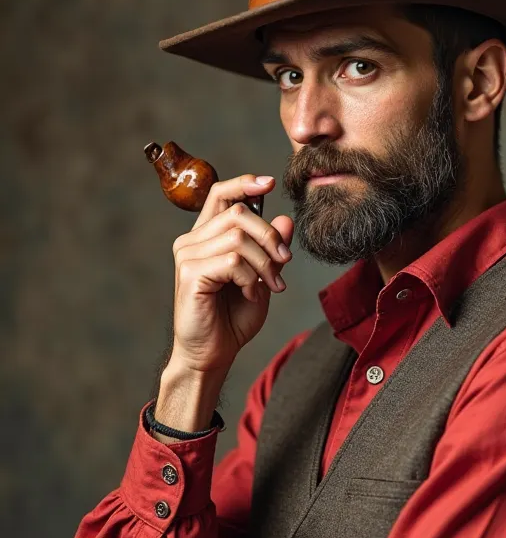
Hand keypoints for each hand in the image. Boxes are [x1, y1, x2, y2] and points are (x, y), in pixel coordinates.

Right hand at [170, 175, 293, 373]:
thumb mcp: (262, 278)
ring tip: (271, 285)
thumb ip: (271, 249)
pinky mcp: (190, 274)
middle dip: (270, 236)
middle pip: (238, 213)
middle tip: (285, 263)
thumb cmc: (233, 318)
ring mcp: (188, 256)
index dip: (244, 183)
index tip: (270, 182)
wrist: (213, 354)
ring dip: (264, 262)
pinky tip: (251, 294)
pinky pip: (232, 261)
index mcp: (206, 237)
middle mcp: (192, 241)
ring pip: (238, 237)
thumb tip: (286, 219)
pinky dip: (251, 278)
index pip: (220, 194)